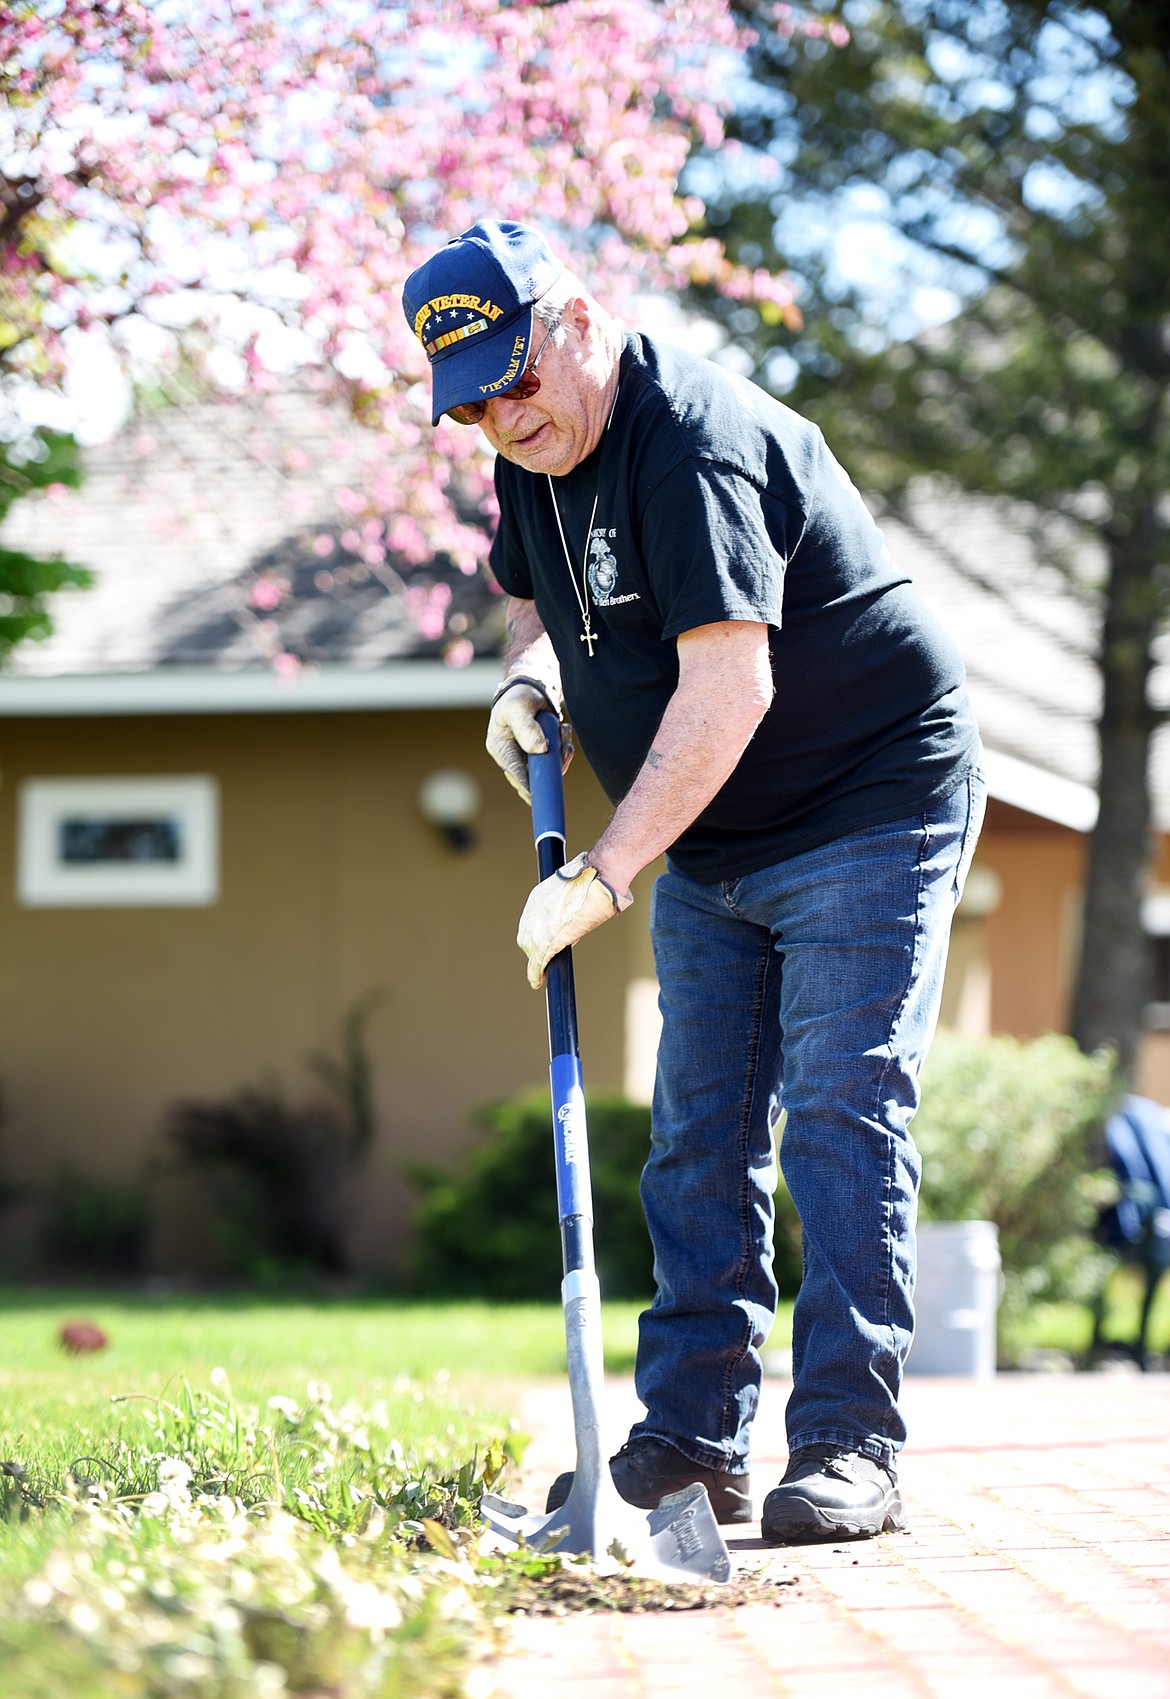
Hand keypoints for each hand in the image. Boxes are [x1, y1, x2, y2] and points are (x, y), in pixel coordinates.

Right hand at [486, 678, 572, 803]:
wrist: (530, 688)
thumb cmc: (519, 697)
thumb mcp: (520, 708)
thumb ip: (527, 728)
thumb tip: (540, 750)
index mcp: (500, 747)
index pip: (514, 771)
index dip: (527, 786)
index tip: (539, 796)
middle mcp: (512, 756)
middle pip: (533, 775)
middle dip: (552, 764)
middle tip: (564, 748)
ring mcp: (527, 757)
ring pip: (548, 768)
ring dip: (561, 752)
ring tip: (562, 730)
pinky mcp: (540, 755)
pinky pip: (557, 760)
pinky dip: (564, 748)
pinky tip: (563, 731)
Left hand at [517, 852, 632, 988]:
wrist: (600, 878)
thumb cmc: (596, 879)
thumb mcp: (575, 891)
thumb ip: (569, 906)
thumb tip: (574, 920)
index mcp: (538, 897)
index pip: (530, 923)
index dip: (535, 935)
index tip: (541, 942)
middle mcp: (533, 911)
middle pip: (526, 937)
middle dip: (533, 949)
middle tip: (544, 958)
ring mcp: (539, 925)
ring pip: (531, 950)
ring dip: (537, 961)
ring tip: (543, 971)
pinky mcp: (548, 939)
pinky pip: (537, 961)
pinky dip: (535, 973)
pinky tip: (537, 982)